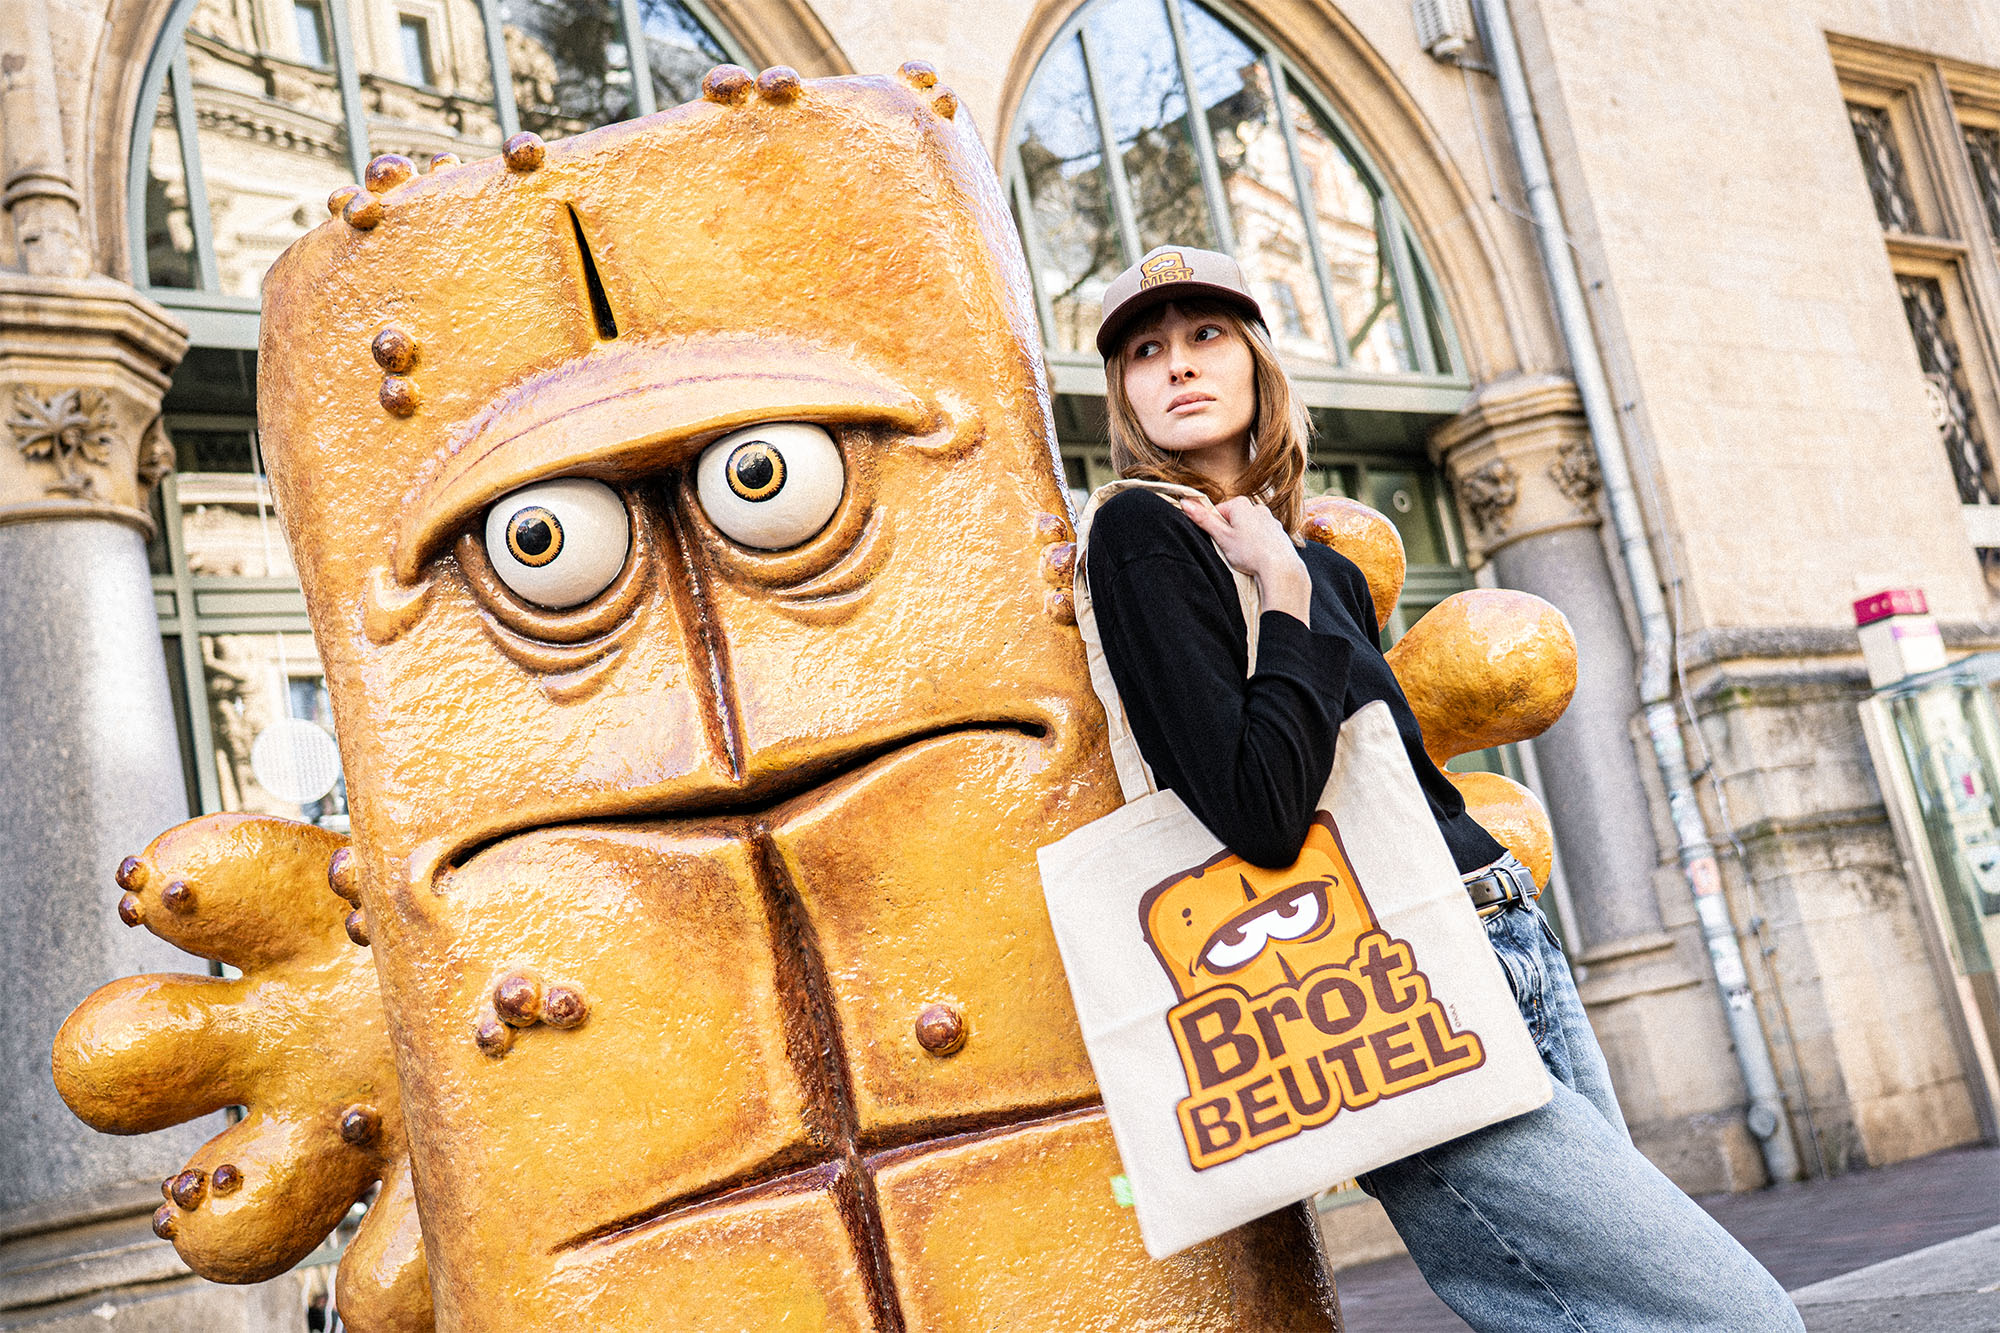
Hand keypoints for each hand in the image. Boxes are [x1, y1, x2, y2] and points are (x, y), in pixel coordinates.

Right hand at [1181, 496, 1312, 624]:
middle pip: (1234, 520)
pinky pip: (1261, 536)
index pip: (1218, 512)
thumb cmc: (1250, 552)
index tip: (1220, 541)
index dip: (1216, 529)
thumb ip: (1203, 519)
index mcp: (1241, 504)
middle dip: (1230, 534)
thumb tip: (1185, 502)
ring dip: (1244, 540)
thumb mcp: (1221, 536)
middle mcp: (1257, 507)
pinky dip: (1258, 545)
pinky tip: (1258, 556)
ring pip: (1248, 529)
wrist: (1280, 567)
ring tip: (1246, 555)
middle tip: (1232, 550)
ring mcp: (1270, 520)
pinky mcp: (1278, 532)